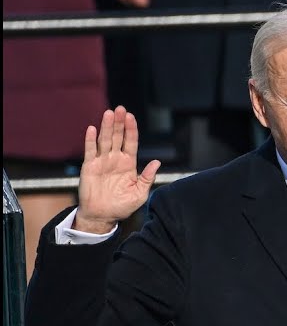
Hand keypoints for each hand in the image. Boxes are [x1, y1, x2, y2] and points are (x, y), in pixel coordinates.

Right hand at [76, 107, 160, 233]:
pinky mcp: (89, 167)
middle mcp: (115, 159)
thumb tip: (157, 162)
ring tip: (109, 113)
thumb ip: (147, 177)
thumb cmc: (122, 205)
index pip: (131, 142)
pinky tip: (92, 129)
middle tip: (121, 109)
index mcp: (128, 163)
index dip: (131, 130)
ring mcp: (102, 161)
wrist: (103, 216)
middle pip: (118, 137)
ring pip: (105, 140)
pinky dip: (91, 140)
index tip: (131, 117)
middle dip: (120, 123)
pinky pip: (90, 151)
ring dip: (107, 127)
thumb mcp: (140, 193)